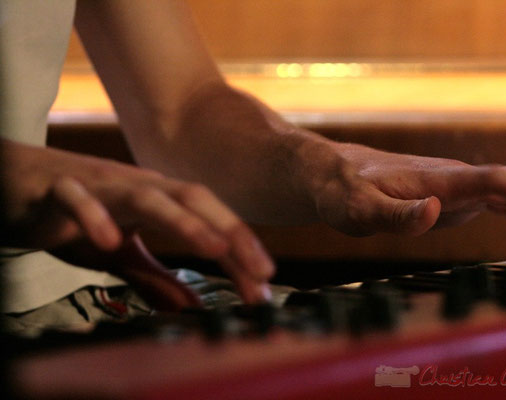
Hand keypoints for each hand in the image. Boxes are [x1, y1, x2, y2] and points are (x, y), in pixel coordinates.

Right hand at [1, 139, 273, 303]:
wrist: (18, 185)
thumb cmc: (75, 214)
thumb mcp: (122, 254)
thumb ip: (156, 278)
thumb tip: (190, 306)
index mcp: (158, 200)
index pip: (209, 221)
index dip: (240, 248)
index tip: (264, 283)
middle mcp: (139, 187)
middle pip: (193, 199)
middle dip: (231, 231)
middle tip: (260, 269)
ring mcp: (101, 185)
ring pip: (147, 196)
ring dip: (184, 221)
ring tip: (214, 248)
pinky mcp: (58, 189)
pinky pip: (77, 198)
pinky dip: (94, 215)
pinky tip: (110, 240)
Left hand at [300, 141, 505, 259]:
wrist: (339, 176)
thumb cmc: (346, 192)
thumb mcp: (360, 209)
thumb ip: (396, 213)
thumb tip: (435, 210)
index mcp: (436, 179)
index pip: (490, 178)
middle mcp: (454, 179)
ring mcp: (457, 189)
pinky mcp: (454, 199)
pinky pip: (500, 205)